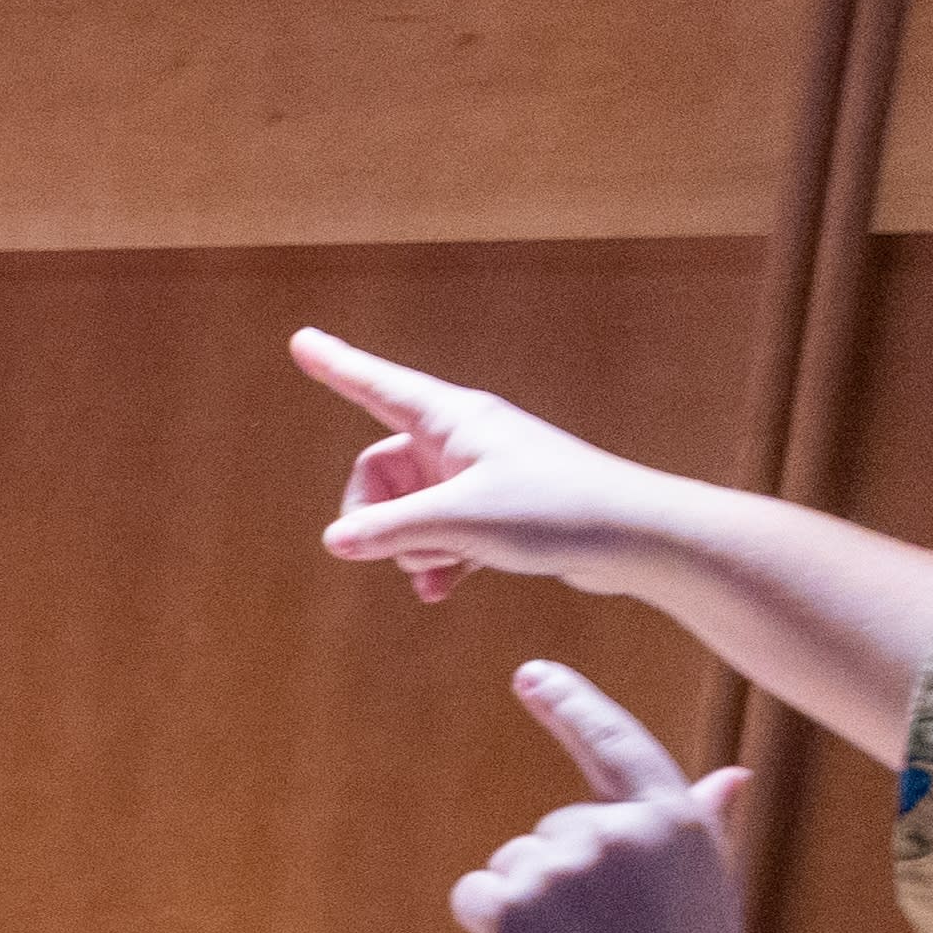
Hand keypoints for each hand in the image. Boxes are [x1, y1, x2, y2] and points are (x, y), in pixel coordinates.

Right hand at [302, 328, 694, 607]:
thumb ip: (391, 530)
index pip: (376, 386)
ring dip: (410, 547)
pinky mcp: (500, 509)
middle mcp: (463, 438)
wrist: (631, 536)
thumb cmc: (552, 512)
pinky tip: (442, 591)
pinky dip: (438, 559)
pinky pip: (444, 531)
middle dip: (379, 518)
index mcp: (452, 418)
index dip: (336, 366)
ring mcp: (481, 473)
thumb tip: (336, 539)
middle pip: (383, 470)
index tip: (301, 341)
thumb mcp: (459, 522)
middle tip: (397, 554)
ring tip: (434, 575)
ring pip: (412, 508)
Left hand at [449, 664, 770, 932]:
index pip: (615, 742)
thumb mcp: (708, 902)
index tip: (532, 675)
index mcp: (678, 822)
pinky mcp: (508, 904)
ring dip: (528, 912)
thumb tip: (730, 774)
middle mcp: (619, 829)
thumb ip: (702, 830)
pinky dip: (491, 932)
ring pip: (513, 864)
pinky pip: (478, 895)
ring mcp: (561, 864)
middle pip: (555, 828)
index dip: (572, 704)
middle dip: (562, 882)